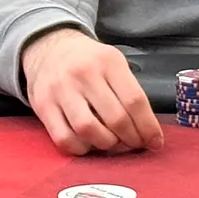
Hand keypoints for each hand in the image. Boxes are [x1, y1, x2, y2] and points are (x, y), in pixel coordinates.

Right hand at [20, 28, 163, 156]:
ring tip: (112, 143)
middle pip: (115, 118)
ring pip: (89, 130)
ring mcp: (61, 90)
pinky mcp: (43, 106)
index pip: (135, 100)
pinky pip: (64, 138)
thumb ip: (130, 91)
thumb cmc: (89, 61)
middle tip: (134, 144)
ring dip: (106, 145)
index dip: (148, 127)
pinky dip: (81, 149)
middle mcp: (84, 73)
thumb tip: (148, 131)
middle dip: (131, 139)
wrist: (50, 48)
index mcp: (108, 61)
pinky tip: (89, 143)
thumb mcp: (113, 63)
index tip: (155, 142)